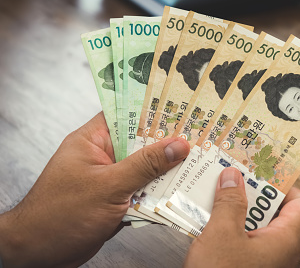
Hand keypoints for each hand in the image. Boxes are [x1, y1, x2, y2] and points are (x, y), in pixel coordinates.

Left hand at [0, 112, 189, 267]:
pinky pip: (142, 190)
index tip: (181, 109)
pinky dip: (158, 193)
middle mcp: (102, 156)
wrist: (40, 254)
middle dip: (167, 144)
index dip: (152, 111)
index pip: (125, 115)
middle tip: (197, 139)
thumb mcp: (108, 186)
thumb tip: (177, 146)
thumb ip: (144, 165)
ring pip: (144, 168)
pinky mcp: (115, 199)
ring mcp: (109, 178)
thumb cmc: (60, 215)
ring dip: (165, 171)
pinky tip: (178, 192)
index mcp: (92, 140)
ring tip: (195, 165)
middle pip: (140, 143)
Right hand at [184, 167, 299, 267]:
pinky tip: (210, 225)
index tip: (261, 173)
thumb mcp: (222, 235)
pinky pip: (249, 245)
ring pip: (261, 229)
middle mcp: (285, 253)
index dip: (287, 186)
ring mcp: (270, 265)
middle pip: (280, 214)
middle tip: (233, 180)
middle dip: (255, 195)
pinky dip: (233, 231)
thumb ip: (229, 202)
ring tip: (217, 198)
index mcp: (288, 240)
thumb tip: (234, 175)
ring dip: (239, 213)